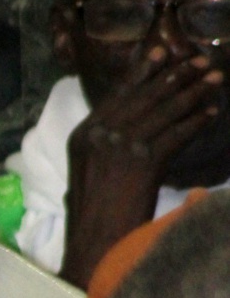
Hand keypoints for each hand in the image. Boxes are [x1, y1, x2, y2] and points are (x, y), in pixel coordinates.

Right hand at [61, 46, 222, 288]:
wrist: (92, 246)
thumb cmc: (91, 220)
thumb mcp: (87, 176)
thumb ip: (102, 150)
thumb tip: (129, 133)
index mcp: (82, 136)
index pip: (118, 94)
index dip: (143, 70)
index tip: (163, 50)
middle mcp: (100, 135)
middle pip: (145, 96)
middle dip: (176, 75)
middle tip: (201, 60)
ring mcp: (120, 147)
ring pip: (164, 111)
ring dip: (193, 92)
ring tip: (214, 79)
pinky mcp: (143, 164)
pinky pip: (176, 134)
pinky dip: (196, 122)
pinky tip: (212, 113)